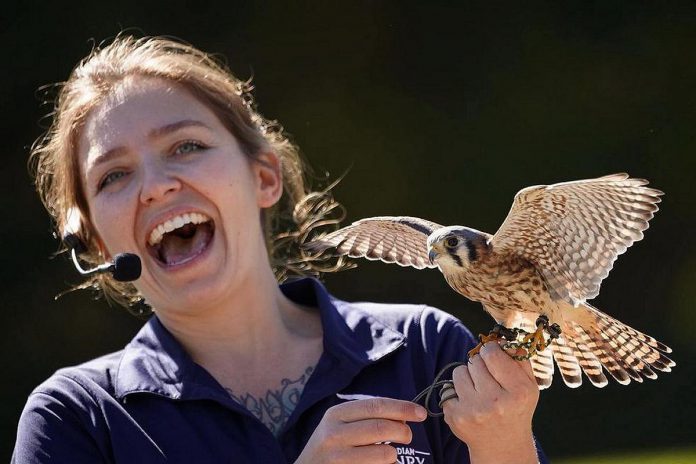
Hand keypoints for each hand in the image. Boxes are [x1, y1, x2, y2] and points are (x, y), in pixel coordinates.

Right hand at [294, 397, 426, 463]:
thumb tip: (404, 416)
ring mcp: (337, 458)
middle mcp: (334, 435)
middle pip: (382, 428)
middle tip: (408, 436)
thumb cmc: (331, 447)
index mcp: (336, 414)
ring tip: (389, 455)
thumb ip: (367, 418)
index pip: (376, 406)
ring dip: (394, 455)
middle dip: (403, 432)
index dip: (402, 408)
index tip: (421, 413)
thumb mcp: (340, 425)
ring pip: (385, 454)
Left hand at [441, 342, 539, 463]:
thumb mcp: (528, 386)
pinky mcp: (456, 416)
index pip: (492, 353)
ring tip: (477, 390)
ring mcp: (474, 410)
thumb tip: (502, 338)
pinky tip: (468, 402)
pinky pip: (447, 388)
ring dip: (466, 376)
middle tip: (486, 377)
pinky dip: (456, 392)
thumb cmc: (516, 409)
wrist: (503, 446)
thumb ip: (519, 359)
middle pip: (475, 361)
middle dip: (479, 364)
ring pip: (459, 372)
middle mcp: (497, 402)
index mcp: (518, 391)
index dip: (490, 349)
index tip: (491, 353)